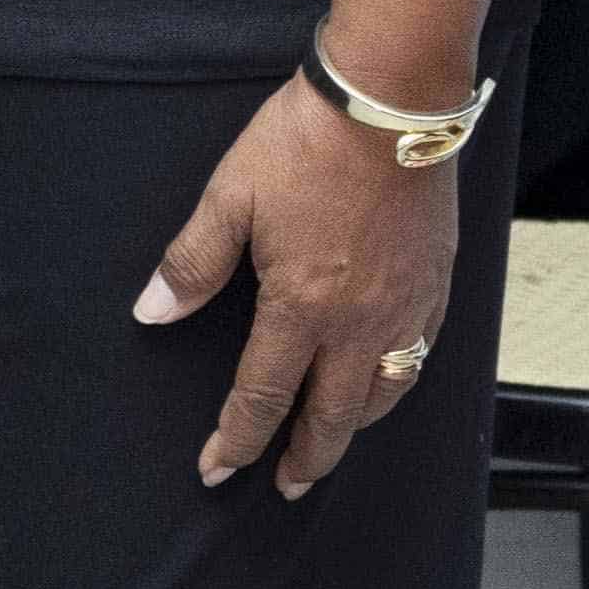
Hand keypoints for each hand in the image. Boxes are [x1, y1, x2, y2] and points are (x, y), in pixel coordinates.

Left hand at [135, 79, 461, 501]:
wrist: (390, 100)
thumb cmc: (306, 142)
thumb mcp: (230, 196)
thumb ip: (192, 262)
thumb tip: (152, 313)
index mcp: (301, 307)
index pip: (263, 397)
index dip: (237, 439)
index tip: (216, 469)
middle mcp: (359, 323)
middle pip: (332, 417)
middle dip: (305, 460)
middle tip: (286, 488)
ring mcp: (406, 307)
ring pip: (383, 397)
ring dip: (353, 431)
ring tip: (332, 446)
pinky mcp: (437, 284)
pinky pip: (419, 357)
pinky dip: (397, 385)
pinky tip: (386, 382)